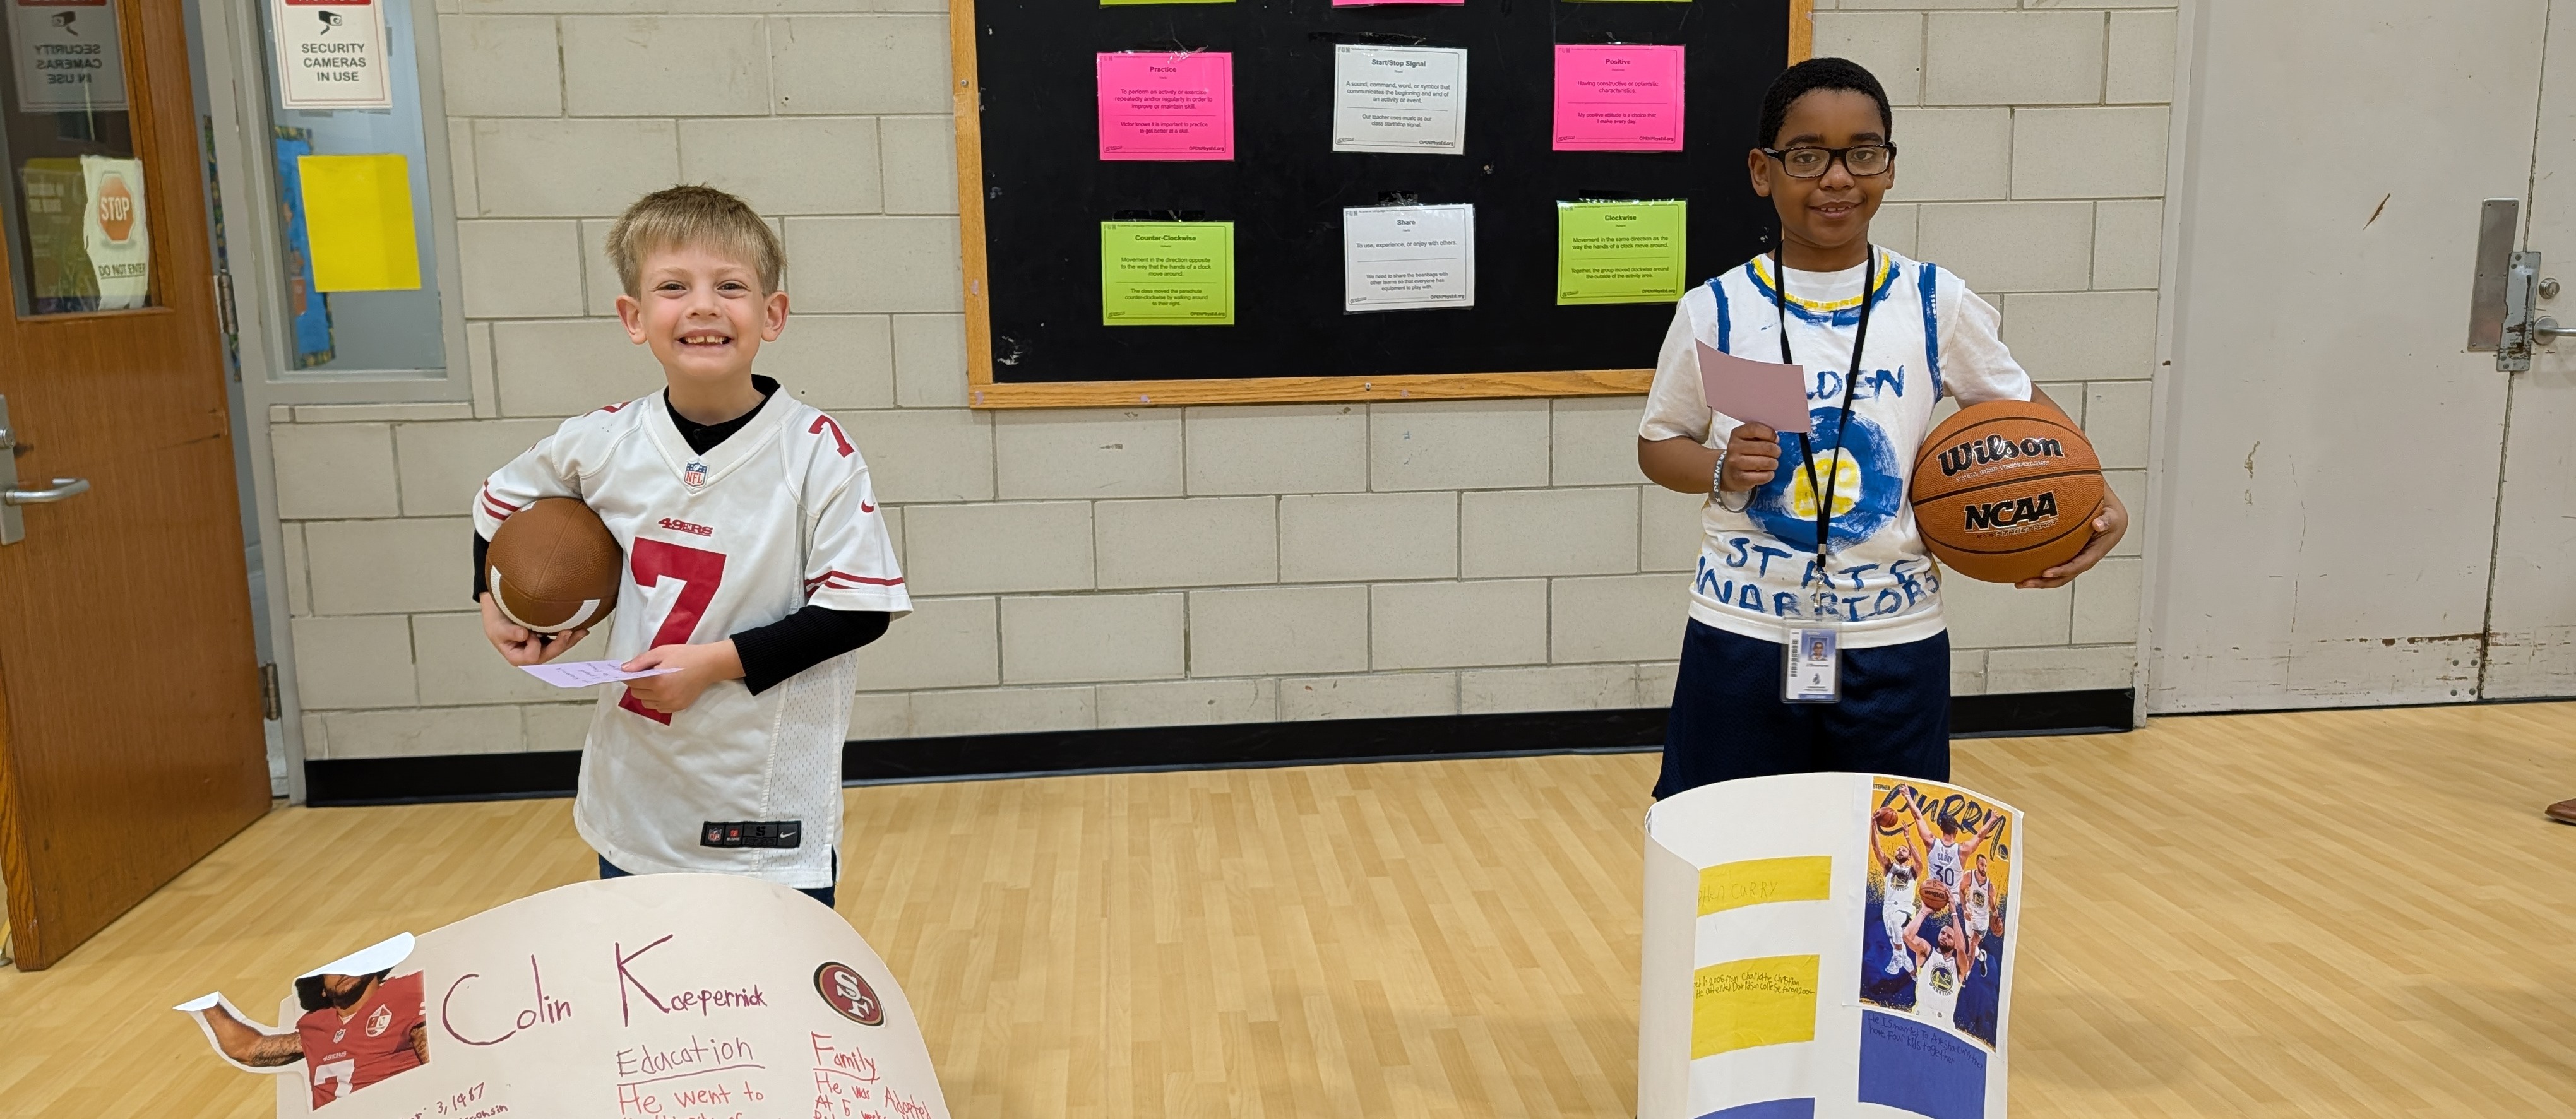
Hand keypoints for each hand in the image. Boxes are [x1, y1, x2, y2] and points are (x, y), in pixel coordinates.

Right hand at [480, 593, 588, 665]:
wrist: (497, 608)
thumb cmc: (495, 621)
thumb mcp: (497, 627)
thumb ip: (509, 632)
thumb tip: (524, 635)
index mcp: (517, 656)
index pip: (532, 657)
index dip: (534, 645)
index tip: (529, 632)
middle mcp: (531, 653)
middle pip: (549, 654)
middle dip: (560, 645)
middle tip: (568, 632)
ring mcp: (540, 646)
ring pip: (558, 648)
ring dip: (570, 640)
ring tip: (581, 631)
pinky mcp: (547, 637)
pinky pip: (560, 639)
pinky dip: (570, 634)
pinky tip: (580, 629)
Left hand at [619, 640, 743, 715]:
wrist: (709, 665)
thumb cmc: (685, 655)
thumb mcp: (661, 652)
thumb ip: (641, 661)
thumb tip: (623, 669)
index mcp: (657, 681)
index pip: (631, 683)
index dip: (629, 676)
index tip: (634, 670)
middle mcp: (662, 696)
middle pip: (636, 694)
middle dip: (638, 684)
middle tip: (649, 674)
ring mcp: (670, 704)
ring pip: (645, 703)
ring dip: (646, 694)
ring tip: (657, 683)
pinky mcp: (677, 708)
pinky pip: (658, 708)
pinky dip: (656, 700)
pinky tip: (665, 690)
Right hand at [1720, 422, 1781, 491]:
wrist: (1728, 473)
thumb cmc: (1743, 453)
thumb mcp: (1747, 439)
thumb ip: (1760, 434)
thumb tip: (1775, 440)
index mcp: (1736, 434)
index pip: (1755, 429)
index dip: (1769, 433)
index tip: (1775, 439)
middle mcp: (1734, 448)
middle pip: (1765, 447)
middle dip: (1776, 451)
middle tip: (1776, 453)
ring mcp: (1735, 463)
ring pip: (1766, 462)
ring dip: (1774, 464)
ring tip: (1772, 464)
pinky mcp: (1740, 478)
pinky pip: (1763, 476)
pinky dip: (1770, 475)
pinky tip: (1768, 473)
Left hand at [2017, 487, 2129, 587]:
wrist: (2110, 514)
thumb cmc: (2110, 514)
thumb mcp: (2113, 516)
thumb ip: (2107, 520)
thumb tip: (2098, 524)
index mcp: (2095, 553)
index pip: (2078, 566)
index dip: (2063, 571)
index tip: (2046, 573)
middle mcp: (2085, 560)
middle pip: (2064, 576)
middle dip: (2044, 582)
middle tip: (2024, 583)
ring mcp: (2076, 558)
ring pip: (2057, 573)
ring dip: (2039, 579)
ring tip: (2018, 582)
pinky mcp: (2070, 554)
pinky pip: (2054, 562)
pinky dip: (2039, 566)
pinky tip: (2022, 566)